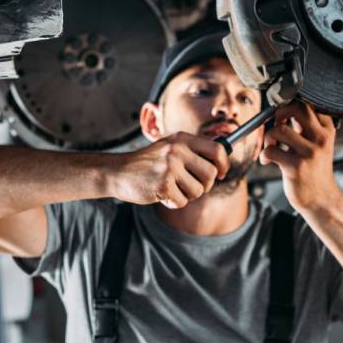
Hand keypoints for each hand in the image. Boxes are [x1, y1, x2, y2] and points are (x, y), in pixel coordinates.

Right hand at [110, 132, 229, 208]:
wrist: (118, 172)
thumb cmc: (147, 163)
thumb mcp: (169, 147)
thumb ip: (192, 150)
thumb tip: (223, 157)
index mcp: (181, 139)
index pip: (217, 149)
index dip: (224, 163)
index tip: (222, 173)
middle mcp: (177, 150)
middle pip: (210, 174)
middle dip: (204, 185)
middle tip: (190, 186)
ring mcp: (170, 167)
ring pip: (198, 191)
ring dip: (187, 195)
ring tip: (172, 188)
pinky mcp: (163, 185)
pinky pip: (182, 202)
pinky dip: (173, 203)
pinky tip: (161, 194)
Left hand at [260, 101, 342, 210]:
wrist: (322, 200)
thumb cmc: (315, 172)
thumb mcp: (317, 145)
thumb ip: (305, 128)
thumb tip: (285, 109)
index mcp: (326, 131)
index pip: (309, 104)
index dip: (290, 105)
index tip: (282, 116)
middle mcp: (320, 139)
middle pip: (297, 108)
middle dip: (278, 113)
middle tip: (274, 125)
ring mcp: (309, 153)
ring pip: (279, 129)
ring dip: (268, 137)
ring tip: (270, 147)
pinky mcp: (296, 167)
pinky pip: (271, 151)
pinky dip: (264, 154)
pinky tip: (267, 161)